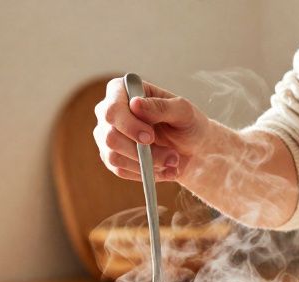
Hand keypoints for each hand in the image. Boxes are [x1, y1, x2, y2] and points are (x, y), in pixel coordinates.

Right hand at [93, 77, 211, 182]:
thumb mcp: (183, 112)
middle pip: (110, 137)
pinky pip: (121, 170)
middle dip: (142, 151)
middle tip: (171, 155)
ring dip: (148, 164)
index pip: (112, 109)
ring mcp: (107, 136)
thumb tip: (134, 104)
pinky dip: (146, 173)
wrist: (192, 149)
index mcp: (123, 91)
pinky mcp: (112, 157)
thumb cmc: (187, 123)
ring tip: (172, 161)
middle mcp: (109, 112)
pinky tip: (164, 169)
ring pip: (114, 157)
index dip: (129, 125)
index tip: (149, 137)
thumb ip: (160, 106)